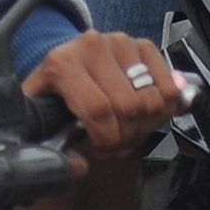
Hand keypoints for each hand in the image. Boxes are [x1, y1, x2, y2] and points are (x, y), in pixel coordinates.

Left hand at [22, 27, 189, 166]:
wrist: (69, 59)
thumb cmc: (56, 90)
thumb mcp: (39, 113)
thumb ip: (49, 143)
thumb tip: (78, 166)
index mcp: (63, 63)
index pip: (98, 109)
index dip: (106, 138)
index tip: (101, 149)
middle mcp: (93, 46)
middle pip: (128, 107)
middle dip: (126, 137)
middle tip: (115, 145)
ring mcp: (121, 43)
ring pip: (152, 100)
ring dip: (145, 126)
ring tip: (129, 130)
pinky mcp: (143, 45)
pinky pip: (169, 88)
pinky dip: (164, 110)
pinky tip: (145, 115)